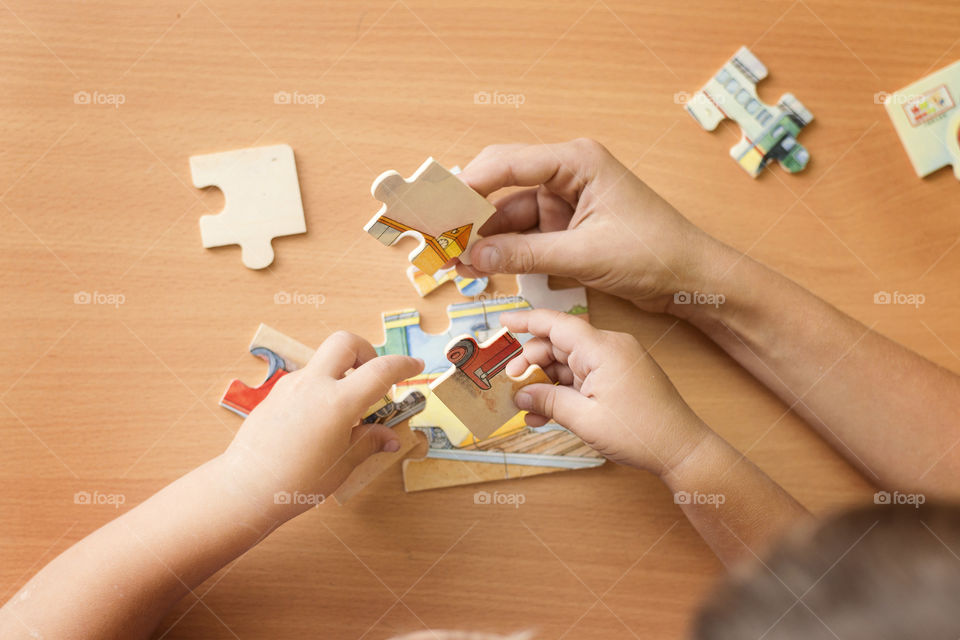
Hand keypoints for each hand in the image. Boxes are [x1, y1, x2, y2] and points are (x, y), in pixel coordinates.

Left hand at [223, 331, 422, 517]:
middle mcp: (313, 385)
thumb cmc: (296, 482)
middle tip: (374, 380)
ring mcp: (290, 387)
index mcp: (337, 403)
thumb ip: (368, 443)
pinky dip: (323, 389)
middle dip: (367, 352)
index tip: (415, 366)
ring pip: (324, 362)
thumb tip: (390, 438)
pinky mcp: (275, 395)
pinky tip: (322, 422)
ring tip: (348, 413)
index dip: (403, 365)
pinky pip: (306, 380)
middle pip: (345, 342)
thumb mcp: (342, 465)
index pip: (380, 370)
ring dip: (343, 374)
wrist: (244, 489)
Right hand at [456, 139, 727, 313]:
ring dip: (483, 236)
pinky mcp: (567, 224)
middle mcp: (567, 173)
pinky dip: (504, 249)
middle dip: (469, 211)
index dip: (466, 184)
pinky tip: (480, 264)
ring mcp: (566, 199)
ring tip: (453, 260)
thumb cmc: (654, 253)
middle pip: (502, 184)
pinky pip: (525, 232)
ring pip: (510, 213)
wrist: (691, 278)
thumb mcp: (583, 255)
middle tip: (437, 234)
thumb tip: (473, 257)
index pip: (507, 163)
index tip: (435, 206)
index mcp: (576, 161)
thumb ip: (525, 254)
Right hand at [502, 309, 709, 475]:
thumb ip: (548, 401)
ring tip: (525, 407)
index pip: (556, 324)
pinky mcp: (619, 377)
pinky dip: (562, 391)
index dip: (526, 321)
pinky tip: (544, 414)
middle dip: (531, 363)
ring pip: (567, 363)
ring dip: (544, 383)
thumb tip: (521, 394)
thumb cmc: (642, 433)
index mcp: (603, 349)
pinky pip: (582, 377)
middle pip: (558, 345)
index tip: (502, 323)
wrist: (681, 449)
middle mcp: (610, 348)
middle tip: (510, 386)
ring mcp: (615, 363)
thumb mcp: (585, 419)